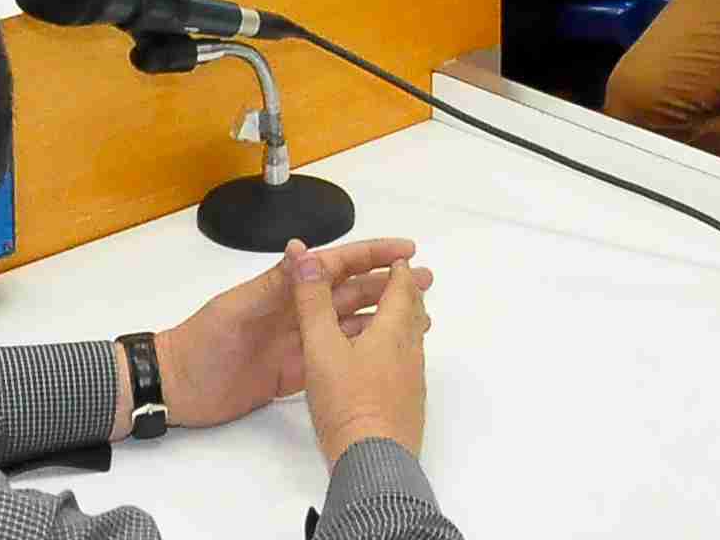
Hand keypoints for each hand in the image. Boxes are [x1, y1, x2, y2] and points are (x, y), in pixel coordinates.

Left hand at [156, 236, 420, 429]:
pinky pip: (337, 356)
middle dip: (388, 284)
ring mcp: (299, 342)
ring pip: (350, 324)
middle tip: (426, 282)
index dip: (370, 256)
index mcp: (283, 289)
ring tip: (419, 317)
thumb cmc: (203, 342)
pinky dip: (363, 351)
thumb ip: (273, 284)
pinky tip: (386, 351)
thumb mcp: (237, 309)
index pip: (335, 265)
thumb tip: (302, 248)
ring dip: (383, 317)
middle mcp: (297, 311)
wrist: (178, 388)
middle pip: (351, 293)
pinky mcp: (297, 373)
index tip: (404, 251)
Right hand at [283, 238, 432, 468]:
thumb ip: (313, 302)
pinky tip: (382, 364)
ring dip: (403, 322)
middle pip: (413, 312)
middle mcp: (409, 351)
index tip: (397, 258)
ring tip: (390, 318)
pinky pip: (406, 365)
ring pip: (411, 340)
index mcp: (392, 330)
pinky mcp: (408, 404)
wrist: (372, 462)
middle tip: (400, 280)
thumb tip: (306, 258)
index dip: (398, 269)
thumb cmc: (348, 403)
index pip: (402, 288)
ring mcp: (412, 380)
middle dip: (406, 292)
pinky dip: (397, 351)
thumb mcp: (321, 347)